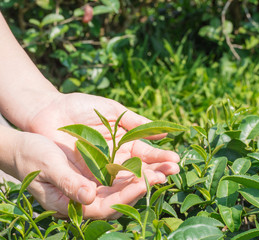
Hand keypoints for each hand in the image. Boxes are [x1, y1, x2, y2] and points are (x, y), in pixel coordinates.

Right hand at [11, 130, 166, 218]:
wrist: (26, 148)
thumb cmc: (32, 157)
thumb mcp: (49, 168)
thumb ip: (67, 183)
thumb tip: (88, 197)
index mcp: (74, 202)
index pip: (106, 205)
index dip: (126, 196)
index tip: (144, 182)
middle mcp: (88, 197)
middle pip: (122, 196)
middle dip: (146, 184)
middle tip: (168, 172)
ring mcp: (94, 185)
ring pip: (124, 184)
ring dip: (147, 174)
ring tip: (169, 164)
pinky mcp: (97, 173)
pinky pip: (119, 172)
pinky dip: (135, 166)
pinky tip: (150, 159)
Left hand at [26, 92, 179, 217]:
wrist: (48, 111)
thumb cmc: (81, 107)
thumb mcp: (112, 110)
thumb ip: (135, 121)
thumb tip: (164, 132)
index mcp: (125, 142)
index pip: (147, 153)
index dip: (161, 156)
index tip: (175, 159)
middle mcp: (117, 159)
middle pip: (140, 169)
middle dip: (158, 171)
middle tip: (173, 172)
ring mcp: (102, 169)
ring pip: (126, 179)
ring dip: (143, 180)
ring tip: (159, 179)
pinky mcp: (86, 176)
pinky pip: (104, 184)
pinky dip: (119, 186)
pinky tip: (133, 186)